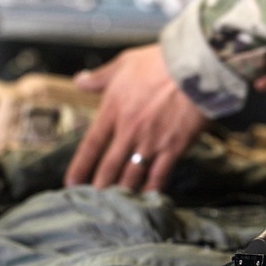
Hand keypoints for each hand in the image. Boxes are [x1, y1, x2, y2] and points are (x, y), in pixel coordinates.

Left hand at [64, 44, 209, 191]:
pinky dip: (153, 188)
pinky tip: (148, 197)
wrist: (193, 67)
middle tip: (93, 201)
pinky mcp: (173, 147)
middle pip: (109, 166)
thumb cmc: (160, 62)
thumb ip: (100, 77)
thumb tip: (80, 80)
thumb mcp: (124, 63)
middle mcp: (129, 131)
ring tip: (117, 203)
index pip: (91, 145)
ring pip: (132, 175)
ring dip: (123, 191)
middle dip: (100, 186)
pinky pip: (160, 174)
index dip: (80, 167)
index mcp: (113, 110)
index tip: (72, 182)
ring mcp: (151, 142)